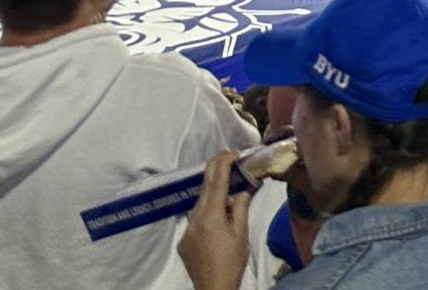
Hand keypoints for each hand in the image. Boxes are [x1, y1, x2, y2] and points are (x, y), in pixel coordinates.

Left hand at [178, 153, 251, 289]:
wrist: (212, 288)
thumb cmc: (232, 261)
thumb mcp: (242, 233)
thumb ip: (240, 208)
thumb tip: (244, 189)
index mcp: (211, 215)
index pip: (217, 182)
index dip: (224, 163)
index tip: (233, 151)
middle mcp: (195, 219)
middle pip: (205, 188)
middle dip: (215, 169)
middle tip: (226, 154)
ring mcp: (187, 230)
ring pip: (200, 203)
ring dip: (213, 191)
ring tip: (228, 185)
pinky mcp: (184, 241)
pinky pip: (196, 219)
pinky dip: (207, 210)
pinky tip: (218, 217)